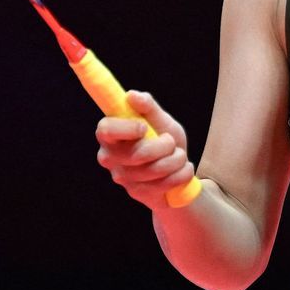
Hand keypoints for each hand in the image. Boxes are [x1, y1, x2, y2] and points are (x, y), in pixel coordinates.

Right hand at [95, 91, 196, 209]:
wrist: (177, 166)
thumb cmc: (163, 137)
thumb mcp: (159, 119)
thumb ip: (148, 106)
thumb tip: (131, 95)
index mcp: (110, 133)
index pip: (106, 130)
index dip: (126, 128)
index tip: (144, 127)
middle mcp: (109, 157)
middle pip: (137, 154)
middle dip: (164, 146)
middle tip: (171, 142)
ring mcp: (122, 177)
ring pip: (154, 170)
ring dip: (177, 160)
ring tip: (179, 155)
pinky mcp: (136, 193)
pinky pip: (164, 185)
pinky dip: (181, 174)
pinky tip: (182, 169)